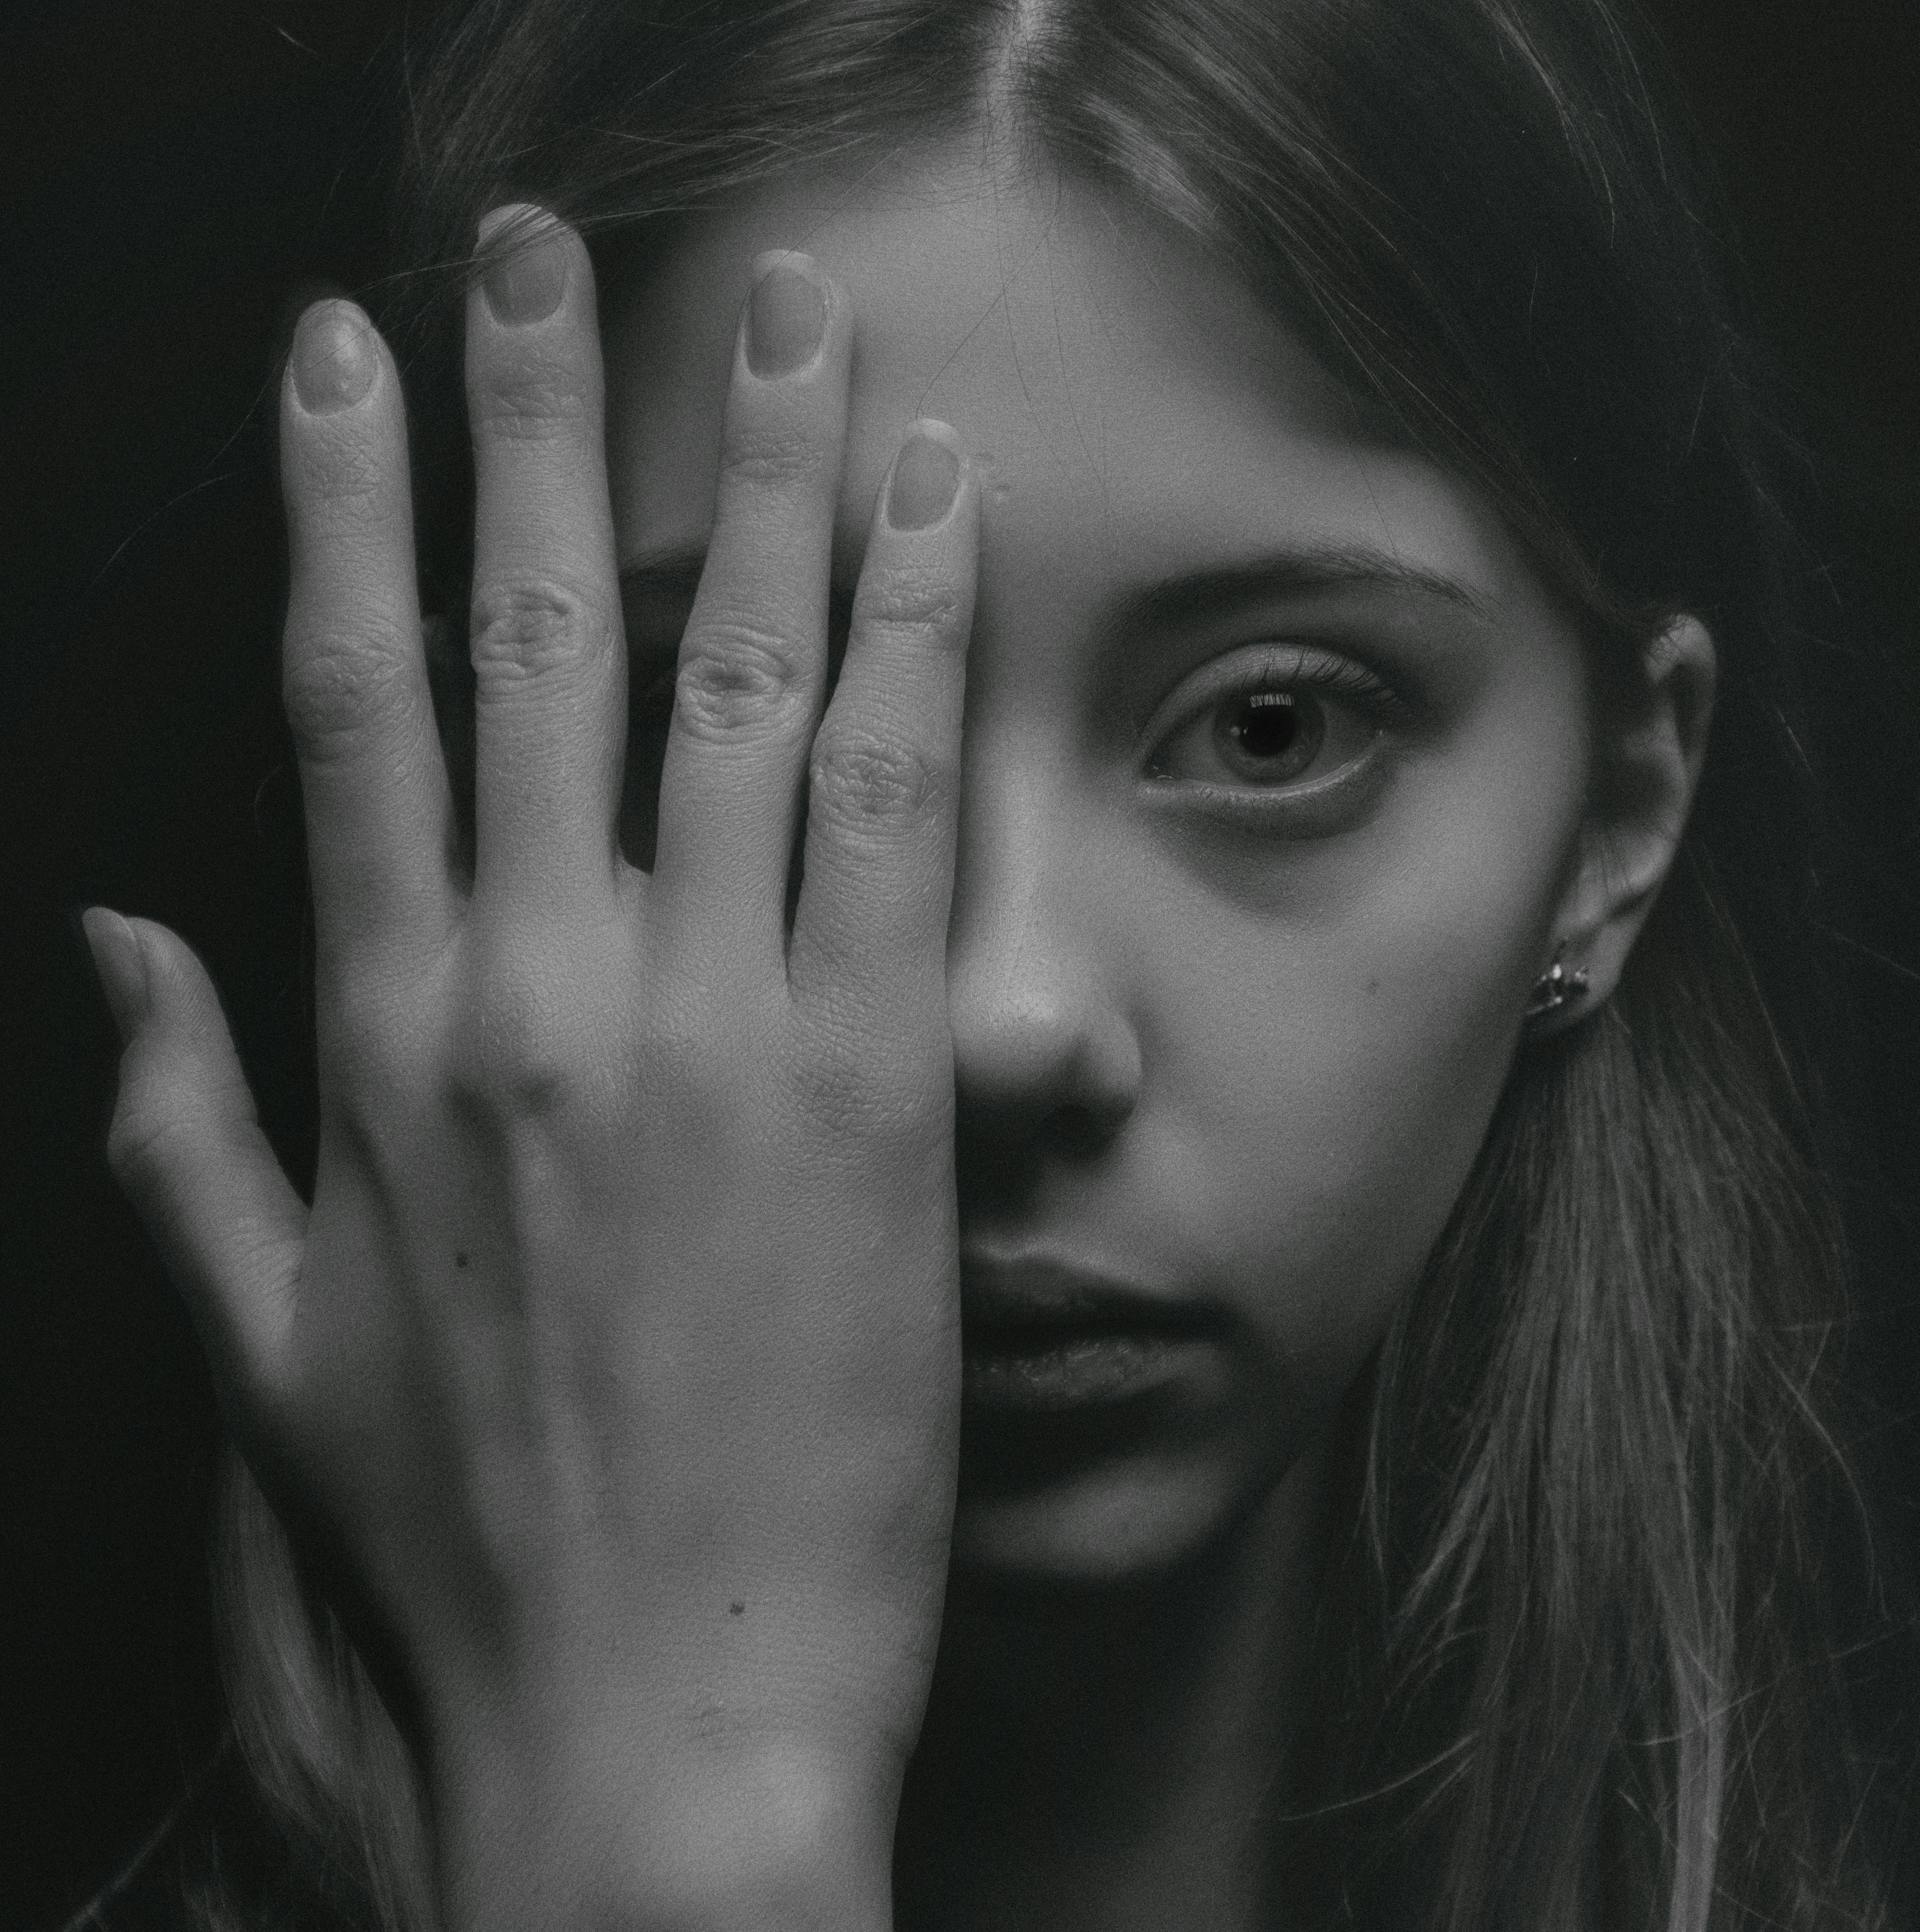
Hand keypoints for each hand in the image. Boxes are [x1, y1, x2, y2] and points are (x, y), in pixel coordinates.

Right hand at [83, 210, 976, 1929]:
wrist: (642, 1725)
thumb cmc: (463, 1546)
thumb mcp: (261, 1338)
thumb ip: (175, 1119)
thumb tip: (118, 940)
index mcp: (383, 1040)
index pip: (348, 702)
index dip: (344, 504)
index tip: (347, 356)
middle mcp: (540, 998)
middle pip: (532, 639)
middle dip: (532, 415)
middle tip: (543, 248)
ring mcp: (714, 1028)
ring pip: (739, 681)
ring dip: (765, 475)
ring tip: (793, 321)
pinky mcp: (873, 1087)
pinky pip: (898, 808)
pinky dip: (917, 637)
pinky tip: (935, 506)